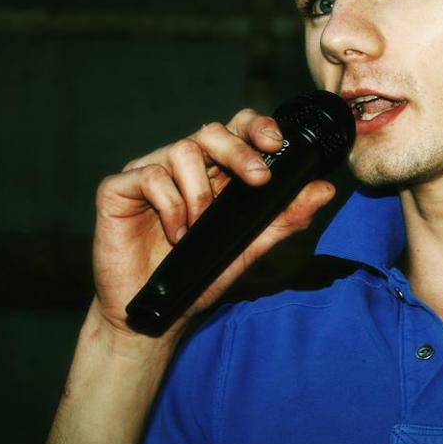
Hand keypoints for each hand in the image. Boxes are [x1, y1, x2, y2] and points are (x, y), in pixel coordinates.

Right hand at [90, 108, 335, 337]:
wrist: (156, 316)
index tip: (276, 143)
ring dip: (201, 192)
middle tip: (258, 179)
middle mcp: (183, 166)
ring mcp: (150, 173)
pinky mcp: (118, 189)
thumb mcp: (250, 246)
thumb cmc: (200, 276)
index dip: (256, 126)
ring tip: (201, 226)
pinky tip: (176, 235)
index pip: (237, 130)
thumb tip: (324, 189)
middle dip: (239, 150)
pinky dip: (170, 205)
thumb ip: (284, 217)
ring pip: (182, 150)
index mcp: (215, 171)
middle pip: (211, 131)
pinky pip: (150, 176)